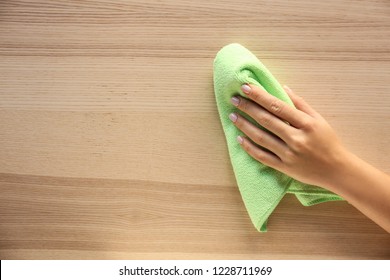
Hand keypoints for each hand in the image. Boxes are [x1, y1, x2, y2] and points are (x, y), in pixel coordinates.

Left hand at [229, 84, 347, 188]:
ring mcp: (289, 154)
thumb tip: (282, 87)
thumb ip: (300, 103)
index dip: (260, 96)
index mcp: (306, 124)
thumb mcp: (318, 119)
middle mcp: (296, 138)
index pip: (277, 106)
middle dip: (248, 108)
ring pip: (261, 138)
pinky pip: (262, 157)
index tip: (246, 87)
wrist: (336, 170)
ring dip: (244, 126)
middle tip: (234, 99)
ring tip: (232, 115)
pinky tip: (239, 139)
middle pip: (266, 120)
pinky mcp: (284, 167)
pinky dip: (249, 148)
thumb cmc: (328, 141)